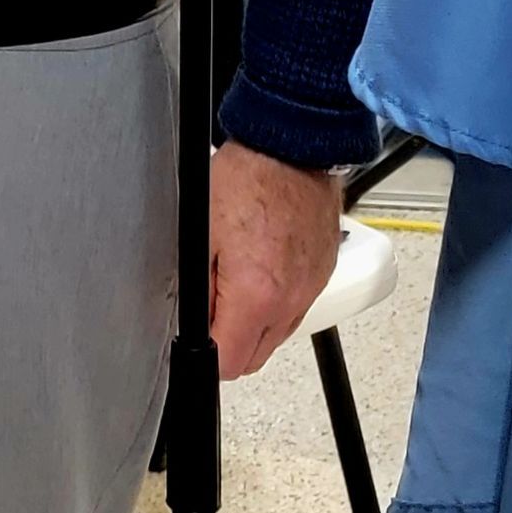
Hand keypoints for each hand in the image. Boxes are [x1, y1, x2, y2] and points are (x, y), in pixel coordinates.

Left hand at [208, 140, 338, 378]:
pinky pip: (295, 307)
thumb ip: (195, 290)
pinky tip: (259, 268)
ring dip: (252, 323)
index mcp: (257, 295)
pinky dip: (275, 301)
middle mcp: (291, 300)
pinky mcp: (321, 274)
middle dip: (228, 343)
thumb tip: (190, 326)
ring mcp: (311, 288)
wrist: (292, 148)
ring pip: (276, 335)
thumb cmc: (247, 179)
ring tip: (234, 281)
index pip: (230, 364)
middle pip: (255, 358)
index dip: (206, 355)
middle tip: (210, 306)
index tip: (196, 332)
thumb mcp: (199, 234)